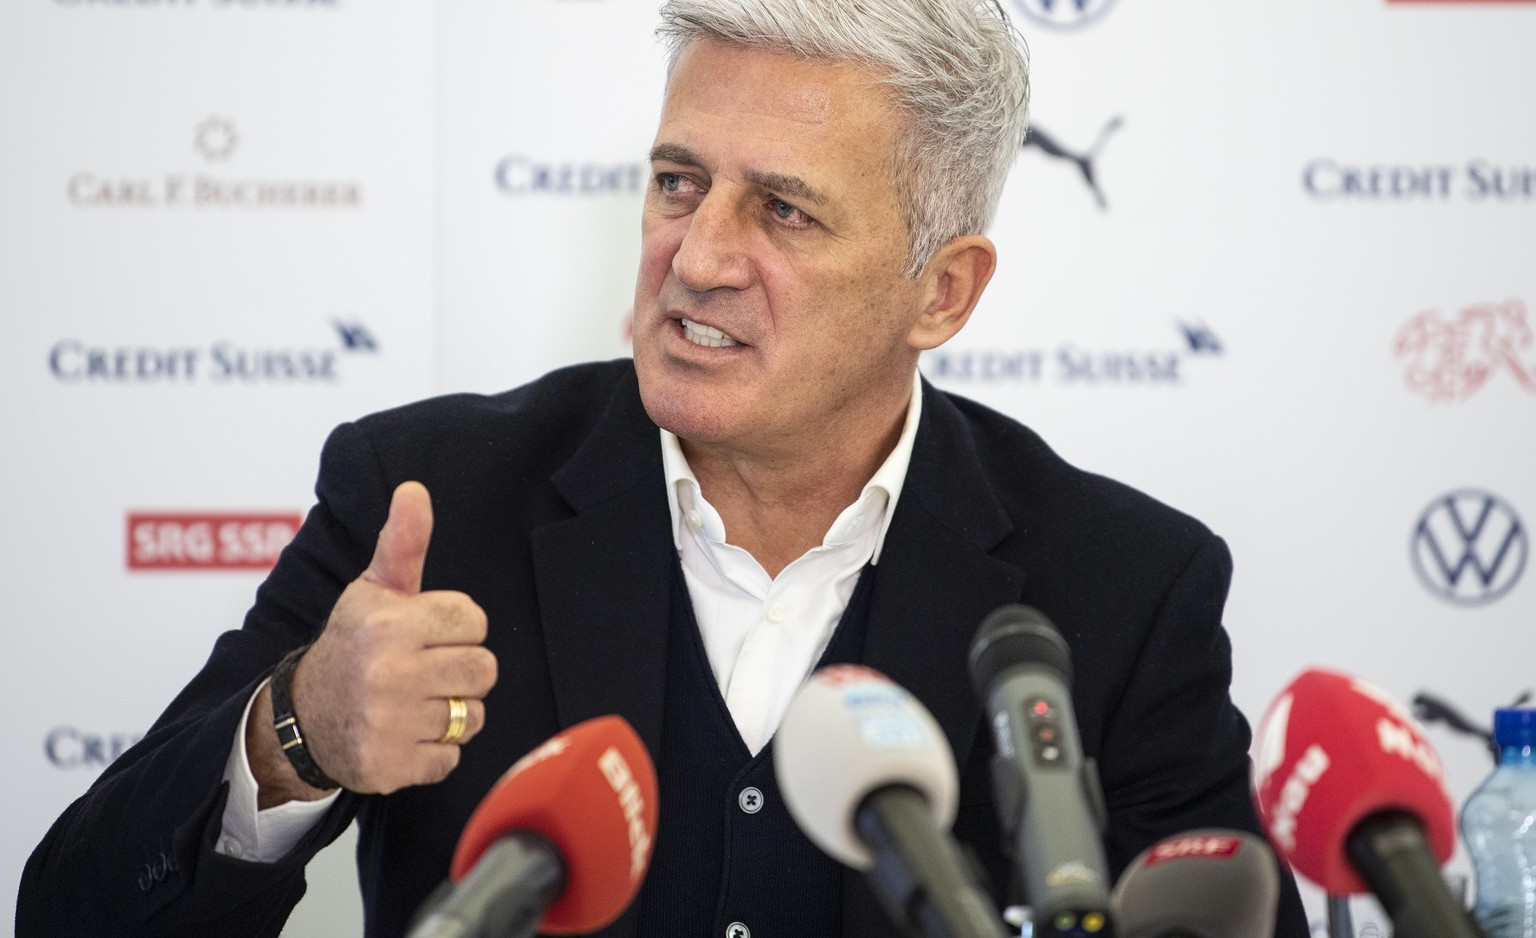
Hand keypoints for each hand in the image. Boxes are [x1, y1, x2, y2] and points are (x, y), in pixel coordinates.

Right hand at [248, 481, 495, 803]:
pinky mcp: (388, 767)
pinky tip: (405, 734)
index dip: (458, 627)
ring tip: (415, 701)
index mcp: (387, 623)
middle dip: (462, 670)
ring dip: (452, 712)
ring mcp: (387, 723)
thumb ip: (403, 542)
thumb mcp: (373, 590)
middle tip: (426, 670)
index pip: (476, 621)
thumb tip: (415, 490)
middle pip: (485, 670)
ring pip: (473, 716)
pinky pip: (452, 758)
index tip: (427, 633)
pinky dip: (435, 751)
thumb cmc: (354, 644)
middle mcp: (386, 672)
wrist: (302, 718)